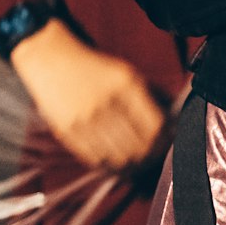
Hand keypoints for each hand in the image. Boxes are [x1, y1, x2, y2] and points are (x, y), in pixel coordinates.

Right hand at [10, 19, 167, 170]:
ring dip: (132, 165)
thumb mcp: (127, 72)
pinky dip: (109, 165)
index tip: (167, 143)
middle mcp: (108, 103)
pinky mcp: (68, 133)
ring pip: (119, 158)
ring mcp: (86, 120)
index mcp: (127, 84)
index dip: (164, 140)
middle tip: (153, 157)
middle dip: (151, 156)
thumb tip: (172, 120)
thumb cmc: (95, 67)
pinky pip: (96, 160)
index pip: (156, 125)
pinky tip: (115, 161)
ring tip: (136, 162)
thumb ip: (151, 94)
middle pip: (139, 146)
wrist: (52, 60)